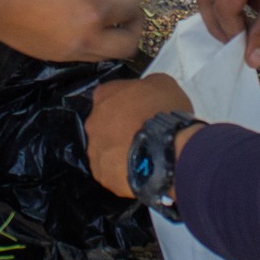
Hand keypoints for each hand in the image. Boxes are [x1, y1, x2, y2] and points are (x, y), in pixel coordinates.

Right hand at [0, 0, 146, 62]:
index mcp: (95, 12)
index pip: (130, 10)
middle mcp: (88, 39)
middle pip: (129, 45)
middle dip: (136, 26)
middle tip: (129, 9)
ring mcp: (72, 53)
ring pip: (109, 54)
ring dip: (116, 36)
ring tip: (108, 16)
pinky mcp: (56, 57)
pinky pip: (89, 55)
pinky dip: (97, 42)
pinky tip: (86, 24)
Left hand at [85, 75, 195, 198]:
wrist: (166, 150)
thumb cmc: (164, 111)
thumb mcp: (163, 84)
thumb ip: (147, 87)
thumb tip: (146, 95)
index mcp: (104, 95)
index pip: (109, 95)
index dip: (126, 104)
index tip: (141, 111)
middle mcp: (93, 122)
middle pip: (104, 124)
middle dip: (120, 129)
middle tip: (142, 135)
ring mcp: (95, 150)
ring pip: (106, 150)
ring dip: (120, 152)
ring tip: (143, 157)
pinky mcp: (102, 175)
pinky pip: (112, 173)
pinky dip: (124, 172)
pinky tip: (141, 172)